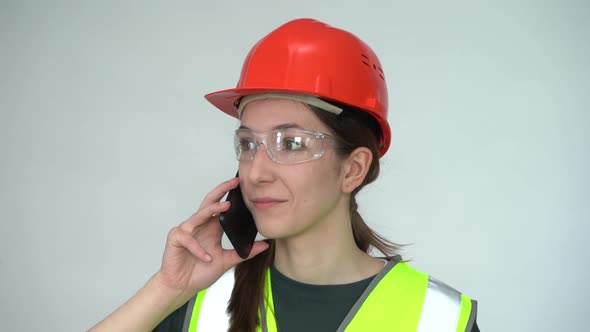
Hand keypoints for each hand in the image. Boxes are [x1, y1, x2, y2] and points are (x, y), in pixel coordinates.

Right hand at [157, 177, 268, 295]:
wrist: (182, 286)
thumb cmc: (200, 272)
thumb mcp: (227, 261)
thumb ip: (244, 253)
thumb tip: (265, 245)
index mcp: (212, 228)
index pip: (222, 207)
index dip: (230, 196)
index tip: (243, 187)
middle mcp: (200, 226)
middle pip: (210, 202)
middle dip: (221, 190)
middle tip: (233, 182)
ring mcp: (187, 231)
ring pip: (199, 215)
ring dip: (212, 210)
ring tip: (225, 206)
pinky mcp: (176, 239)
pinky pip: (187, 239)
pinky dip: (198, 248)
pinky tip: (207, 257)